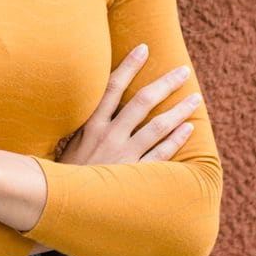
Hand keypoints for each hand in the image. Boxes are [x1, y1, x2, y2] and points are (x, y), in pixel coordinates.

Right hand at [24, 43, 201, 255]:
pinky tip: (189, 129)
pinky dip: (176, 140)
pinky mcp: (133, 175)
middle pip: (142, 101)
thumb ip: (83, 125)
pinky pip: (161, 154)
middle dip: (165, 83)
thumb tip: (95, 103)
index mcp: (90, 124)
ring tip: (195, 99)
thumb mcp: (67, 144)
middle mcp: (108, 135)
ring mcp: (123, 155)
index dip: (129, 65)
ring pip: (158, 126)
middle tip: (183, 71)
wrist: (59, 206)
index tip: (144, 48)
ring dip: (179, 110)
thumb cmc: (63, 174)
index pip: (112, 86)